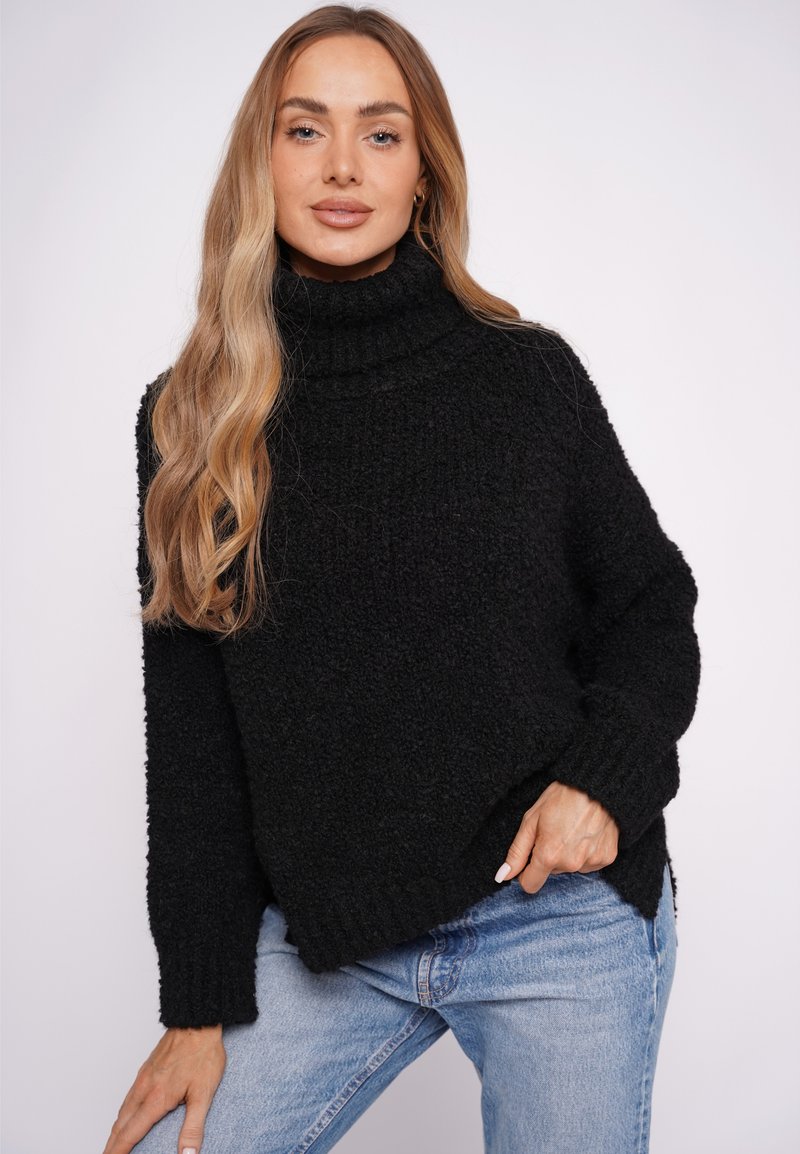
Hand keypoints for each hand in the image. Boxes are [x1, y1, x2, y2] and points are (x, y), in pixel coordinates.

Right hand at [102, 1024, 225, 1153]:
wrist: (197, 1022)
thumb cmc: (203, 1054)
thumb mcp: (204, 1094)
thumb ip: (194, 1128)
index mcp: (156, 1099)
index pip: (130, 1134)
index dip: (117, 1152)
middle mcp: (145, 1089)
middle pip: (120, 1125)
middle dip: (111, 1145)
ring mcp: (144, 1077)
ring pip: (122, 1110)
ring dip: (115, 1130)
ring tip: (112, 1144)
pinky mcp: (147, 1069)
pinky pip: (128, 1096)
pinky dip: (122, 1113)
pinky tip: (126, 1115)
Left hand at [494, 780, 618, 892]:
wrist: (596, 784)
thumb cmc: (561, 797)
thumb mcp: (531, 820)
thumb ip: (516, 852)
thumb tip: (503, 876)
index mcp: (548, 855)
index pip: (530, 885)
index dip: (526, 872)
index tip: (530, 858)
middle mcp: (571, 864)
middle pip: (551, 872)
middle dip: (549, 856)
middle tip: (555, 831)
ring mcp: (591, 862)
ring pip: (571, 867)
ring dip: (569, 854)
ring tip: (572, 829)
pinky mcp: (607, 858)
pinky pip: (589, 863)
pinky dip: (586, 852)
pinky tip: (587, 833)